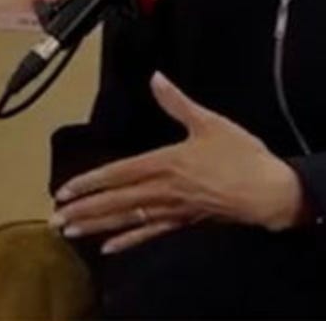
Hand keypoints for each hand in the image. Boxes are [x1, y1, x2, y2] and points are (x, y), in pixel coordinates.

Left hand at [51, 72, 306, 254]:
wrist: (269, 192)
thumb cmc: (241, 156)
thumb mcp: (209, 122)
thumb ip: (177, 102)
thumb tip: (156, 78)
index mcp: (165, 163)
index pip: (118, 173)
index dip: (90, 182)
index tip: (65, 190)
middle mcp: (162, 190)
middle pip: (115, 201)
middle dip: (84, 210)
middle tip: (56, 218)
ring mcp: (172, 209)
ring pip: (127, 220)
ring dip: (97, 225)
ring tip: (70, 231)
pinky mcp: (183, 222)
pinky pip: (150, 234)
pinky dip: (128, 241)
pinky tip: (108, 248)